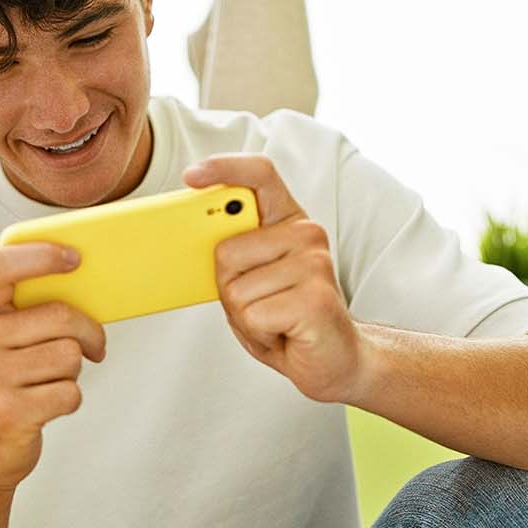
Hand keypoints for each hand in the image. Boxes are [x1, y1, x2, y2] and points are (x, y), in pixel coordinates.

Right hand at [0, 243, 107, 490]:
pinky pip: (70, 392)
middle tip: (93, 347)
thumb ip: (25, 309)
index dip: (39, 255)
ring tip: (49, 382)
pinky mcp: (9, 412)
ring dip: (73, 372)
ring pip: (70, 355)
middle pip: (60, 316)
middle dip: (89, 333)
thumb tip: (85, 279)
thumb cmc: (3, 385)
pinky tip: (46, 406)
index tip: (75, 258)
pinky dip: (70, 400)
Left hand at [184, 154, 366, 402]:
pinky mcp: (316, 299)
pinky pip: (254, 316)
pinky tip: (285, 333)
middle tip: (260, 302)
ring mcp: (315, 264)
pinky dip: (260, 334)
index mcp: (288, 221)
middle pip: (226, 251)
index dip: (224, 168)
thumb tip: (197, 238)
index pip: (259, 174)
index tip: (191, 177)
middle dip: (228, 287)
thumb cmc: (287, 318)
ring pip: (237, 290)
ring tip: (275, 321)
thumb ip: (233, 253)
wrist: (335, 359)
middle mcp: (307, 234)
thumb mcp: (252, 278)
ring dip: (246, 317)